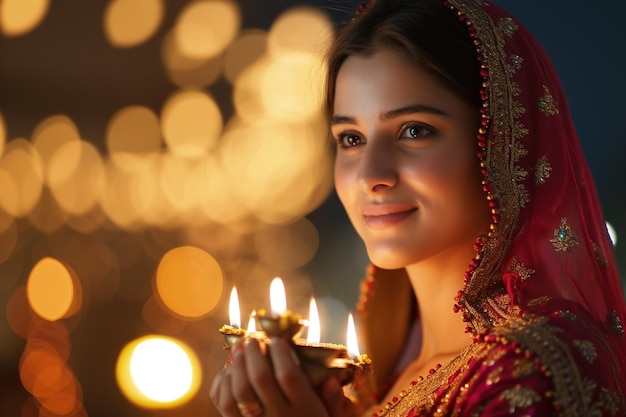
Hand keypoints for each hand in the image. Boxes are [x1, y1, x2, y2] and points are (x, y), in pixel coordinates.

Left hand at [211, 337, 355, 416]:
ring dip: (236, 366)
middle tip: (252, 340)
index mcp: (305, 411)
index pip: (289, 376)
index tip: (277, 340)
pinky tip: (228, 373)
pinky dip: (222, 385)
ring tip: (238, 351)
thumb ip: (332, 402)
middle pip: (260, 378)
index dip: (280, 353)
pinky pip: (223, 406)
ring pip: (239, 391)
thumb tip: (331, 379)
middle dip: (254, 353)